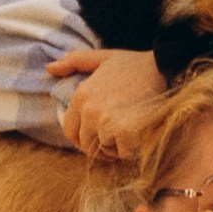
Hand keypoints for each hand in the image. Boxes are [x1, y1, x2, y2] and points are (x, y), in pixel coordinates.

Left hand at [49, 45, 167, 158]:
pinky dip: (130, 150)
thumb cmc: (133, 64)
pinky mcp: (125, 132)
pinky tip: (138, 138)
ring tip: (128, 134)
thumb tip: (49, 68)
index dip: (83, 138)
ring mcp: (107, 123)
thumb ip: (73, 62)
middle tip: (116, 138)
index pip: (70, 132)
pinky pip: (123, 153)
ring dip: (116, 147)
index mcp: (80, 97)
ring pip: (105, 150)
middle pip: (87, 145)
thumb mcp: (101, 57)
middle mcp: (90, 112)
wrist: (163, 66)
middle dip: (100, 145)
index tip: (97, 136)